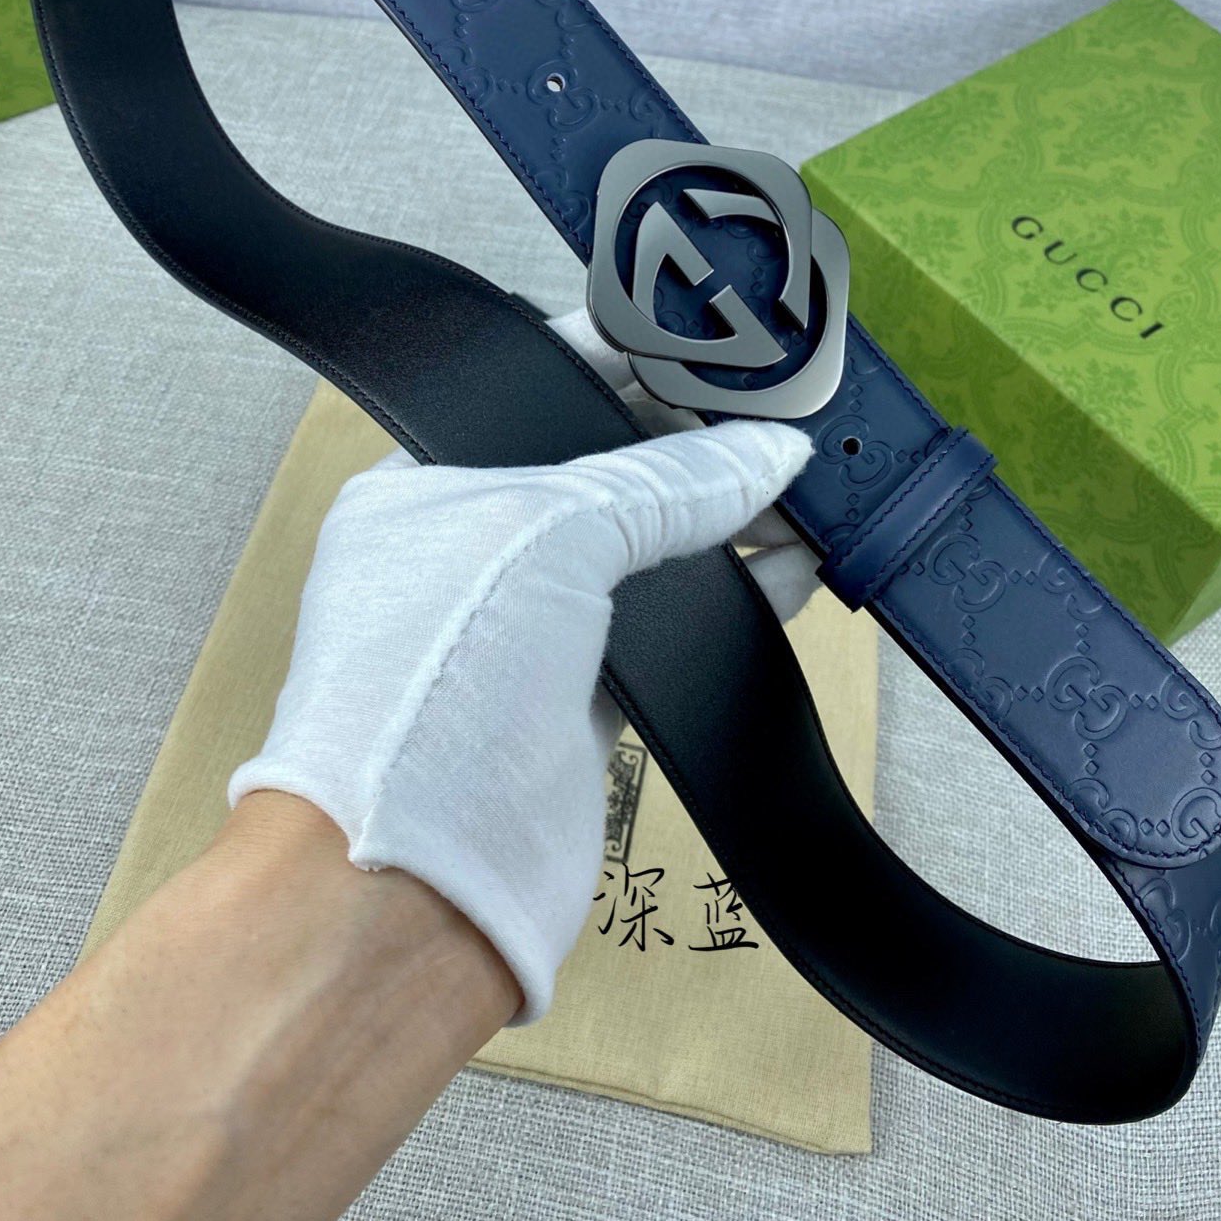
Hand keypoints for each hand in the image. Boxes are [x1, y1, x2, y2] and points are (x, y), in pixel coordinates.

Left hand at [228, 308, 815, 1022]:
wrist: (417, 875)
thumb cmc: (423, 691)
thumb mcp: (550, 532)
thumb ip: (664, 483)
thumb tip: (762, 448)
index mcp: (424, 485)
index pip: (537, 392)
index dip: (624, 364)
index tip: (708, 346)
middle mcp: (471, 553)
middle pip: (602, 470)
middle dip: (690, 445)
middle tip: (775, 413)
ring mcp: (526, 631)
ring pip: (644, 551)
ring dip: (724, 521)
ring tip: (803, 488)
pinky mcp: (580, 703)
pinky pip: (671, 629)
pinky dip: (732, 599)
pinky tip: (792, 571)